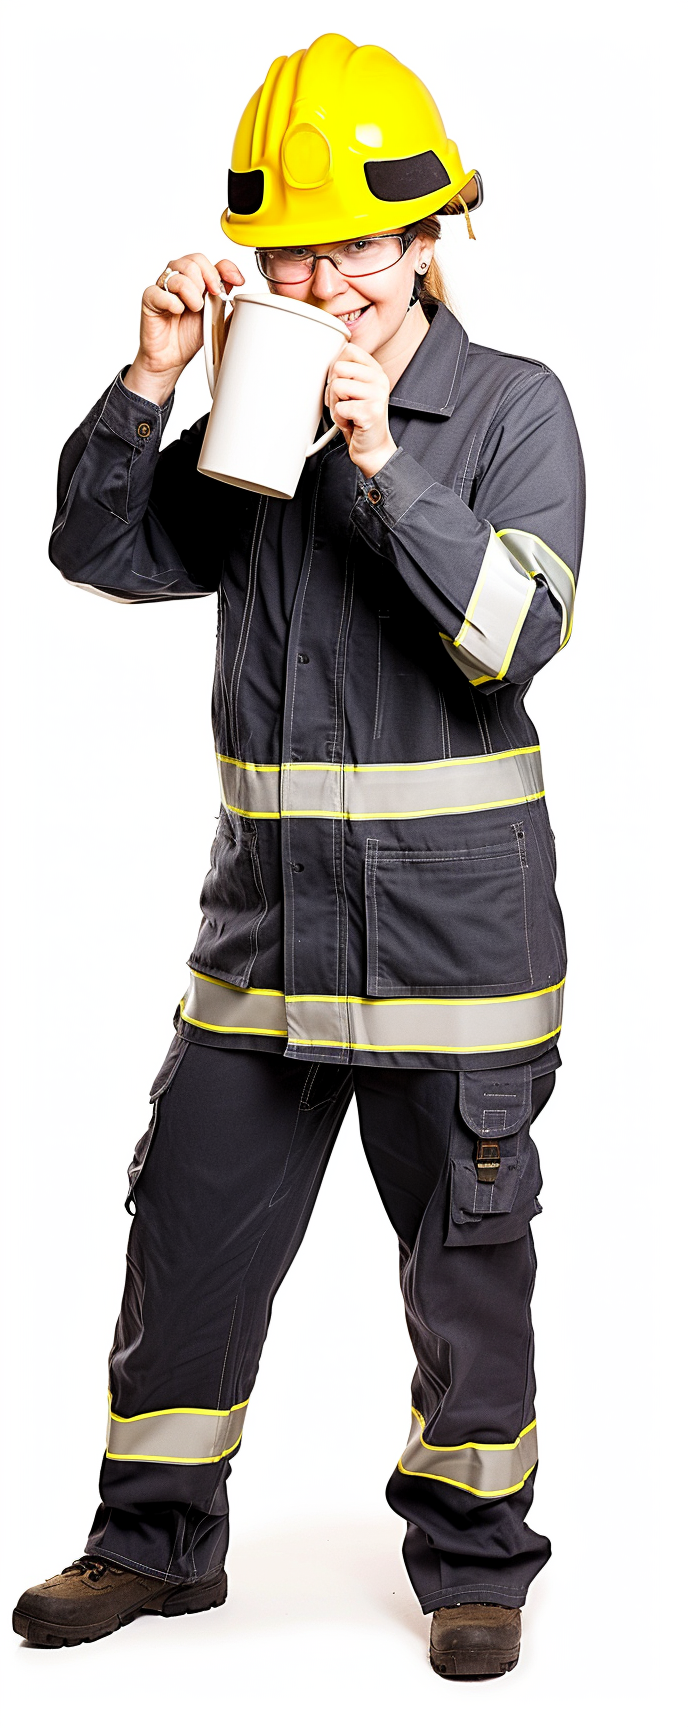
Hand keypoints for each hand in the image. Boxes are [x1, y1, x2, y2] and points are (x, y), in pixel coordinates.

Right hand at [123, 253, 244, 405]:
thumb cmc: (189, 336)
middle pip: (195, 260)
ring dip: (192, 291)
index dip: (227, 268)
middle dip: (209, 277)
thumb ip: (227, 305)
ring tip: (194, 309)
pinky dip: (173, 302)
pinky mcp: (150, 297)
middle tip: (211, 297)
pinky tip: (177, 312)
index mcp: (198, 281)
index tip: (237, 281)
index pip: (213, 262)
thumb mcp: (216, 320)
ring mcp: (164, 286)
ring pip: (179, 271)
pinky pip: (160, 290)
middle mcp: (180, 278)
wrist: (171, 358)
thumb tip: (241, 293)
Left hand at [325, 342, 396, 478]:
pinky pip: (339, 408)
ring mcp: (377, 394)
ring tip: (347, 413)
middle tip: (344, 402)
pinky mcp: (370, 411)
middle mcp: (379, 379)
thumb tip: (327, 359)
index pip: (349, 350)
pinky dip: (339, 419)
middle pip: (338, 368)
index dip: (336, 368)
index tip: (341, 384)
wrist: (372, 448)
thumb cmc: (359, 419)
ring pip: (336, 386)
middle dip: (333, 389)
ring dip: (335, 404)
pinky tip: (350, 423)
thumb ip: (346, 372)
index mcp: (376, 370)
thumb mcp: (354, 390)